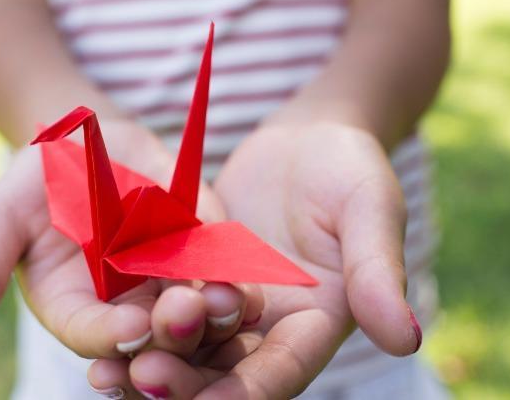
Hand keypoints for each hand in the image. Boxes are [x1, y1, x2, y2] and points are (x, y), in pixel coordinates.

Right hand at [0, 121, 261, 363]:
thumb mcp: (3, 219)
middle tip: (188, 316)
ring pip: (198, 308)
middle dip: (172, 329)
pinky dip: (239, 270)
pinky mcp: (204, 252)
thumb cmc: (38, 179)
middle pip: (154, 333)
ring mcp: (169, 283)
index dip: (109, 336)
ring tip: (235, 300)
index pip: (93, 335)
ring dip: (218, 308)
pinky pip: (225, 267)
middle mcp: (126, 308)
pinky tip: (257, 267)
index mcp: (75, 311)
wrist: (90, 141)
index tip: (131, 331)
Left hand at [91, 121, 421, 397]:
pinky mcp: (197, 280)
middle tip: (140, 379)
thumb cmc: (350, 167)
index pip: (280, 372)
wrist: (308, 136)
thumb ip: (379, 273)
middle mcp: (270, 328)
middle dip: (185, 384)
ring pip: (188, 351)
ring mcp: (230, 307)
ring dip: (151, 366)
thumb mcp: (370, 211)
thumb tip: (407, 339)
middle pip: (225, 373)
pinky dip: (137, 327)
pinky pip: (164, 309)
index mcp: (317, 325)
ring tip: (106, 375)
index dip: (243, 394)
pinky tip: (102, 337)